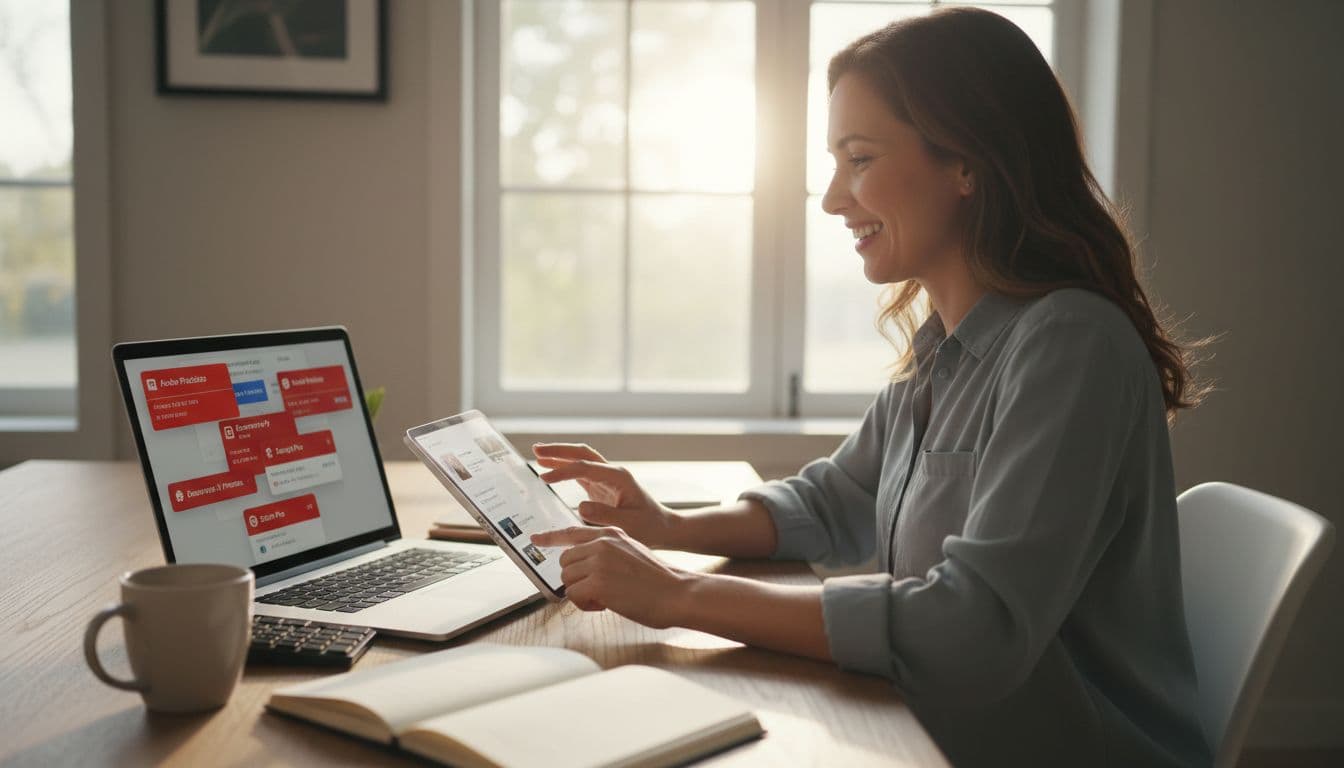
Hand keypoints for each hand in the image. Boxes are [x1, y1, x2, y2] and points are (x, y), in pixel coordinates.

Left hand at [530, 526, 693, 627]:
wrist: (677, 592)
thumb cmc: (659, 580)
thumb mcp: (632, 552)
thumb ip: (608, 553)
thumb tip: (585, 567)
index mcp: (611, 533)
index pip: (572, 532)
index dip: (551, 537)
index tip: (536, 538)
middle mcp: (602, 543)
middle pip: (565, 561)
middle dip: (576, 579)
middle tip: (597, 591)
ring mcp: (599, 561)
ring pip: (567, 579)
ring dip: (581, 593)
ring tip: (605, 598)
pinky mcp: (598, 582)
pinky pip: (573, 595)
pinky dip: (585, 605)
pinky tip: (604, 605)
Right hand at [532, 443, 677, 547]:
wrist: (663, 527)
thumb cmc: (649, 527)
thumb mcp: (628, 525)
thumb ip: (604, 516)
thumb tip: (580, 507)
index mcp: (618, 477)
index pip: (585, 468)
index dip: (563, 472)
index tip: (544, 478)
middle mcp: (612, 473)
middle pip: (582, 453)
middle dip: (559, 450)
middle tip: (536, 449)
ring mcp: (607, 478)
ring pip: (580, 460)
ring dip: (560, 456)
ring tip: (537, 454)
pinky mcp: (602, 487)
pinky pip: (581, 473)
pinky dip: (565, 469)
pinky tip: (550, 470)